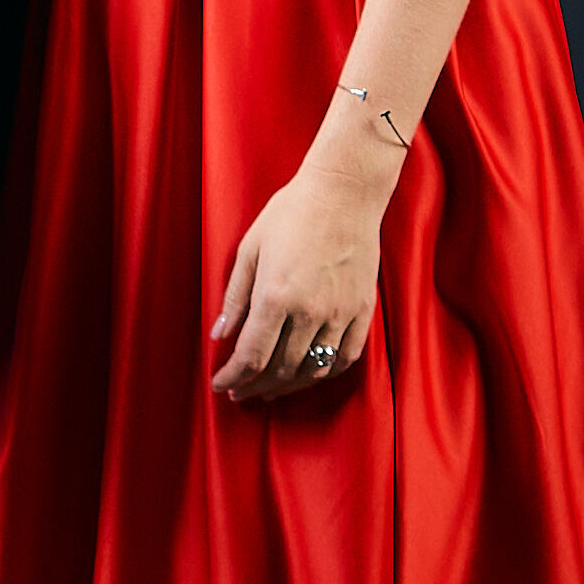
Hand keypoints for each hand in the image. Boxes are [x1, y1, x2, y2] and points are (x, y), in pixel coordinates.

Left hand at [210, 138, 387, 400]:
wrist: (344, 192)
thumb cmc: (291, 213)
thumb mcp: (249, 249)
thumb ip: (235, 298)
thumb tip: (221, 335)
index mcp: (276, 296)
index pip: (251, 357)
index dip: (233, 378)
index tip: (221, 384)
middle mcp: (309, 312)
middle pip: (280, 370)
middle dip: (255, 387)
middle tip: (241, 391)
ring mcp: (340, 313)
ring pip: (313, 369)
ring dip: (288, 387)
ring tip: (270, 390)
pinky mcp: (362, 309)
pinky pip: (346, 356)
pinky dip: (326, 372)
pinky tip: (310, 375)